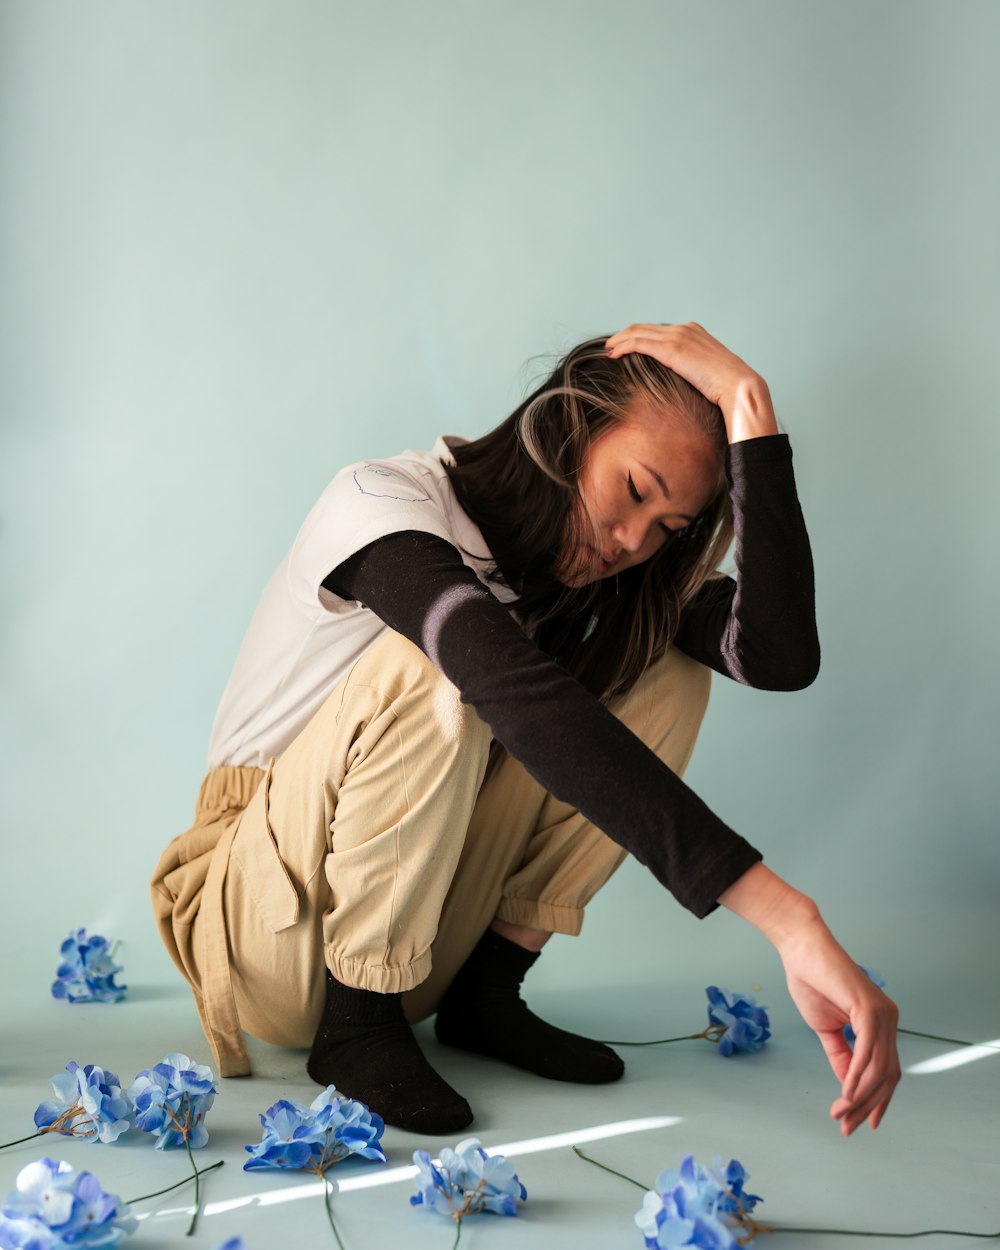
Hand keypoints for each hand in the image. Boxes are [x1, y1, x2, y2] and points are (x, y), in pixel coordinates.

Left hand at [604, 322, 777, 442]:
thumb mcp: (705, 373)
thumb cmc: (724, 388)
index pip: (658, 330)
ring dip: (620, 340)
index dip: (639, 336)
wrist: (737, 385)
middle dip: (624, 336)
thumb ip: (690, 370)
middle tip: (610, 346)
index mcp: (693, 332)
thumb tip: (681, 383)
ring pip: (638, 332)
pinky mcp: (672, 349)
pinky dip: (624, 346)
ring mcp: (678, 336)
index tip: (625, 347)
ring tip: (608, 350)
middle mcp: (684, 329)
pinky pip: (639, 342)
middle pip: (644, 327)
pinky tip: (614, 354)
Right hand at [719, 864, 900, 1133]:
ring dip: (860, 1097)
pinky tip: (846, 1092)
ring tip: (840, 1114)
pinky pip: (868, 1052)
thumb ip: (840, 1055)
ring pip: (880, 1069)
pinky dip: (858, 1076)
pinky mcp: (869, 1008)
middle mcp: (890, 1019)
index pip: (886, 1071)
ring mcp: (883, 1013)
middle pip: (887, 1075)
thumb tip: (849, 1087)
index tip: (860, 1124)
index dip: (877, 1101)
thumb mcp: (826, 1028)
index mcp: (881, 1023)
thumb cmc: (811, 980)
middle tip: (845, 1127)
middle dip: (867, 1105)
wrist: (800, 948)